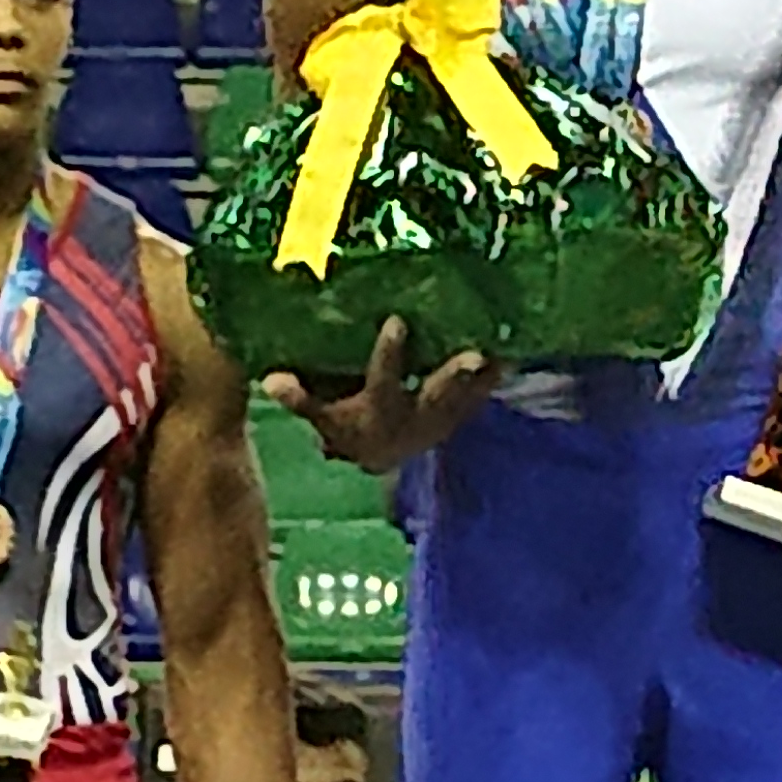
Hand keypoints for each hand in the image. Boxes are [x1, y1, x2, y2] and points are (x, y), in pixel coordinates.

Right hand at [263, 320, 493, 475]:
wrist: (379, 459)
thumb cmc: (349, 428)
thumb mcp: (323, 417)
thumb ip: (301, 399)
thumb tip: (270, 379)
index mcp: (379, 411)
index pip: (383, 381)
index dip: (390, 355)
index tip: (397, 322)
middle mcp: (414, 419)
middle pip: (435, 396)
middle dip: (454, 377)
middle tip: (475, 356)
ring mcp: (438, 421)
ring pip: (465, 399)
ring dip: (485, 380)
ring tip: (505, 354)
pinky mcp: (454, 419)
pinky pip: (476, 401)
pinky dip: (492, 384)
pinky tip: (511, 359)